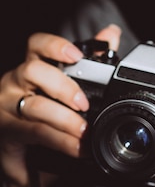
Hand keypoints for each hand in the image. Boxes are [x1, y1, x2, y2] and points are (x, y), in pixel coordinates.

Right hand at [0, 24, 120, 186]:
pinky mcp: (6, 134)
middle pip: (32, 71)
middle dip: (63, 86)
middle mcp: (14, 83)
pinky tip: (75, 148)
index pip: (36, 45)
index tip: (76, 54)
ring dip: (63, 119)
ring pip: (33, 106)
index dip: (55, 46)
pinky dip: (59, 142)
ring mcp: (7, 108)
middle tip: (84, 103)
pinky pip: (33, 134)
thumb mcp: (66, 85)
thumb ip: (90, 58)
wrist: (23, 154)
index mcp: (31, 68)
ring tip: (83, 132)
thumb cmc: (44, 109)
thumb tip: (111, 32)